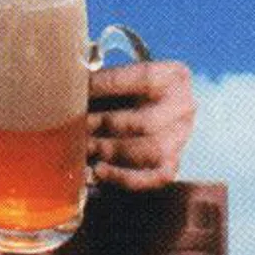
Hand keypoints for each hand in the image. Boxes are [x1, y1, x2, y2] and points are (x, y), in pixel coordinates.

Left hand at [87, 60, 194, 189]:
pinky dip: (124, 177)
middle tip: (78, 125)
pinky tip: (98, 170)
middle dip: (106, 124)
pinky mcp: (171, 164)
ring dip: (111, 150)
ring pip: (152, 151)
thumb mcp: (115, 78)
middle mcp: (184, 108)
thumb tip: (71, 88)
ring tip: (84, 146)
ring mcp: (180, 139)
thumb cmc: (121, 91)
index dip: (109, 85)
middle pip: (148, 123)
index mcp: (174, 77)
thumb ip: (99, 81)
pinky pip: (155, 177)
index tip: (81, 88)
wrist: (138, 109)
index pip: (146, 78)